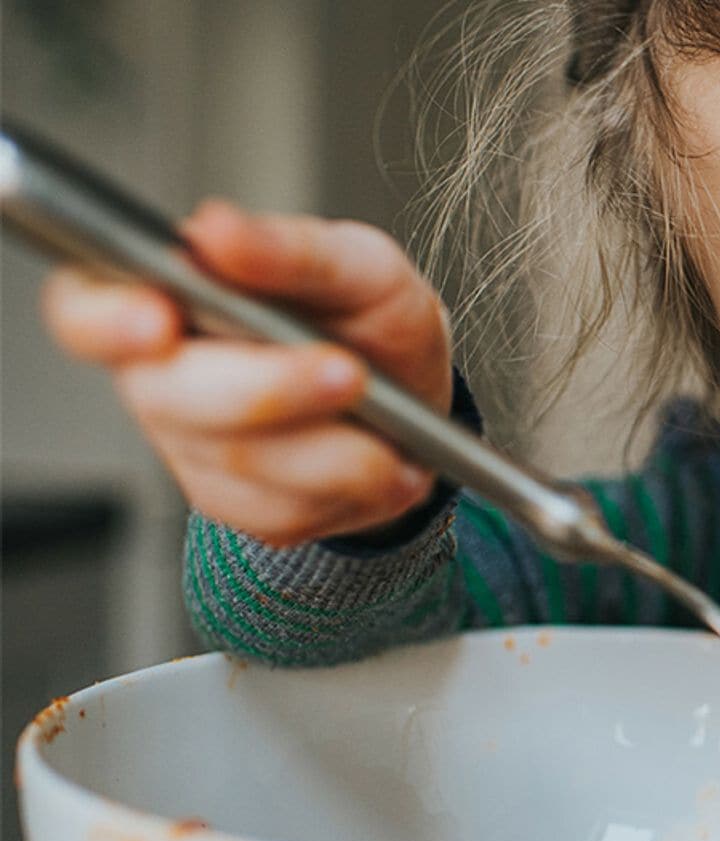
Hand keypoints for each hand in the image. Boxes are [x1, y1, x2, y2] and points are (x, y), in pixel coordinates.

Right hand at [40, 199, 454, 546]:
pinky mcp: (233, 505)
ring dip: (336, 448)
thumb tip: (215, 230)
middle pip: (171, 397)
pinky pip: (282, 511)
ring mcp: (189, 446)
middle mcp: (159, 373)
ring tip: (389, 422)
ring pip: (241, 462)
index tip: (158, 322)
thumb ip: (292, 249)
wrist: (413, 400)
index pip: (85, 308)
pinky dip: (352, 486)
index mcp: (165, 292)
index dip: (106, 321)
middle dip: (272, 389)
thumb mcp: (359, 266)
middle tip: (350, 374)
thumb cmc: (370, 320)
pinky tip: (383, 458)